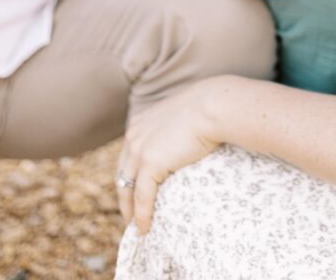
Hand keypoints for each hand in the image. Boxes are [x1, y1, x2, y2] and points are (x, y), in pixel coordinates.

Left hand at [116, 78, 228, 233]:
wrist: (212, 107)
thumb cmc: (206, 108)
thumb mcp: (181, 115)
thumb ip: (174, 126)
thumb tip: (185, 134)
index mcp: (140, 123)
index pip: (127, 155)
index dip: (129, 175)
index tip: (134, 190)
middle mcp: (134, 136)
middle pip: (122, 173)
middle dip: (125, 196)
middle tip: (131, 214)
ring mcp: (139, 150)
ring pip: (127, 188)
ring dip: (130, 210)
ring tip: (136, 227)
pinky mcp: (150, 163)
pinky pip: (142, 197)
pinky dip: (141, 215)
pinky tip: (144, 229)